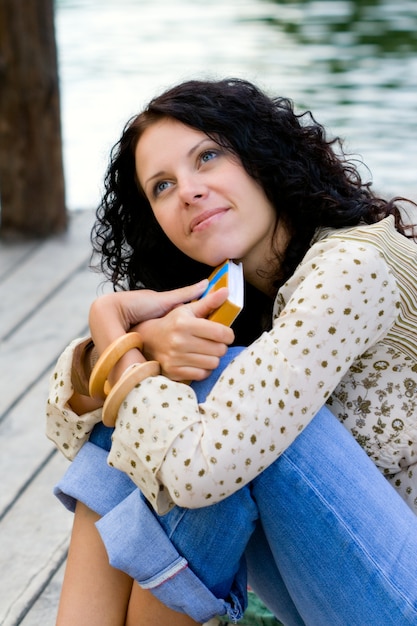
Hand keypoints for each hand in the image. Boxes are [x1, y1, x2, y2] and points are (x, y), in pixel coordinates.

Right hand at [88, 280, 232, 382]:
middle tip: (213, 343)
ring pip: (213, 363)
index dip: (228, 334)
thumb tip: (226, 290)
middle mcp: (179, 341)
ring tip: (205, 352)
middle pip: (219, 350)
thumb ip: (208, 301)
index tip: (225, 334)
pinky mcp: (173, 372)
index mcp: (184, 323)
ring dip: (212, 358)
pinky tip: (197, 361)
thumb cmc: (170, 323)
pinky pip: (201, 374)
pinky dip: (203, 369)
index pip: (221, 333)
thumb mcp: (186, 310)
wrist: (145, 340)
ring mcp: (175, 358)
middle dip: (220, 346)